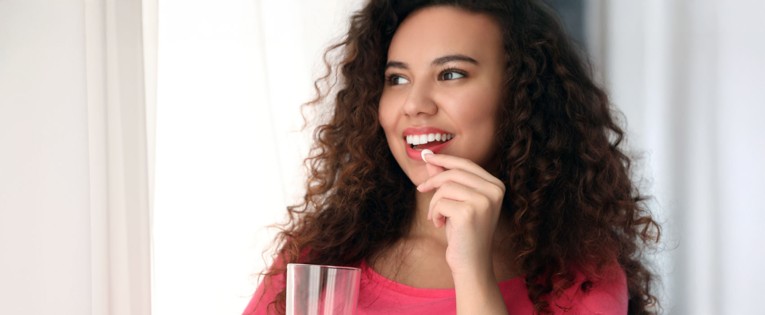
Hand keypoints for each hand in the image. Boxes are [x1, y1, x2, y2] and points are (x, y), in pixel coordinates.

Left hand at [416, 152, 505, 275]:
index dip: (445, 159)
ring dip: (434, 203)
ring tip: (437, 217)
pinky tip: (440, 224)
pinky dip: (434, 213)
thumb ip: (446, 179)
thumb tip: (429, 157)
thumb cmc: (463, 232)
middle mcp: (494, 191)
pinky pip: (440, 202)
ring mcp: (483, 201)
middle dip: (433, 181)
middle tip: (420, 189)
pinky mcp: (469, 212)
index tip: (427, 157)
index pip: (467, 164)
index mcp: (496, 186)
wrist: (471, 263)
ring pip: (445, 187)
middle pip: (454, 173)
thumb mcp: (456, 202)